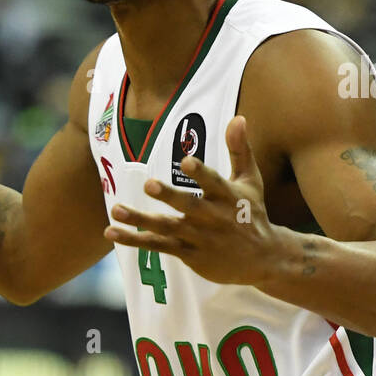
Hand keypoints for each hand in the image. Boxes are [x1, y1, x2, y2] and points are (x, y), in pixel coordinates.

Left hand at [104, 116, 282, 286]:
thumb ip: (240, 149)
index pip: (214, 183)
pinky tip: (111, 232)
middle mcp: (213, 218)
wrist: (264, 258)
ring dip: (140, 220)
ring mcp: (199, 238)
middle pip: (189, 207)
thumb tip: (238, 117)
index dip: (200, 173)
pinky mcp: (189, 254)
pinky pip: (158, 246)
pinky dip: (135, 240)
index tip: (186, 161)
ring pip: (166, 228)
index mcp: (228, 197)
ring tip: (116, 210)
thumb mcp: (250, 180)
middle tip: (149, 184)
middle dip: (169, 196)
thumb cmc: (252, 212)